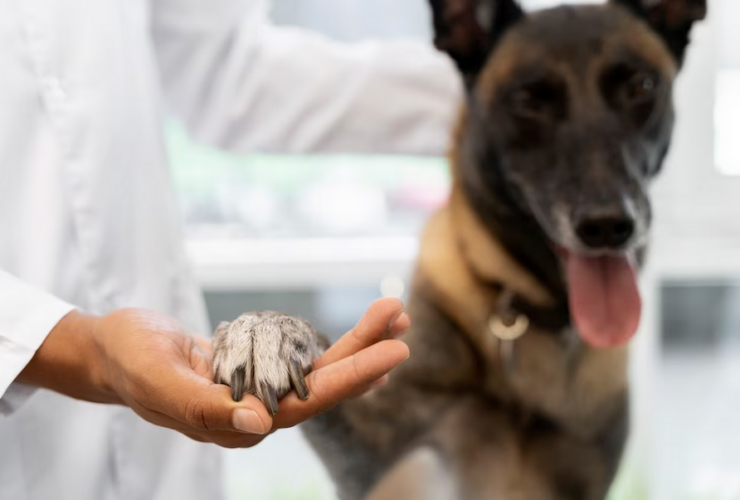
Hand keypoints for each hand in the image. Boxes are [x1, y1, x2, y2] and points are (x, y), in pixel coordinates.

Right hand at [18, 298, 409, 447]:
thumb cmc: (128, 362)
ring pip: (319, 368)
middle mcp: (255, 411)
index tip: (391, 352)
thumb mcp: (157, 380)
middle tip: (402, 320)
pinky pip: (304, 356)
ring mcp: (259, 389)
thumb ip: (204, 408)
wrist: (113, 349)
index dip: (350, 378)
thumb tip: (261, 423)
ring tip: (393, 312)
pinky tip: (365, 331)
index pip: (305, 403)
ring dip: (357, 341)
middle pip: (323, 384)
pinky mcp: (258, 368)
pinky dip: (332, 340)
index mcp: (235, 423)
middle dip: (366, 353)